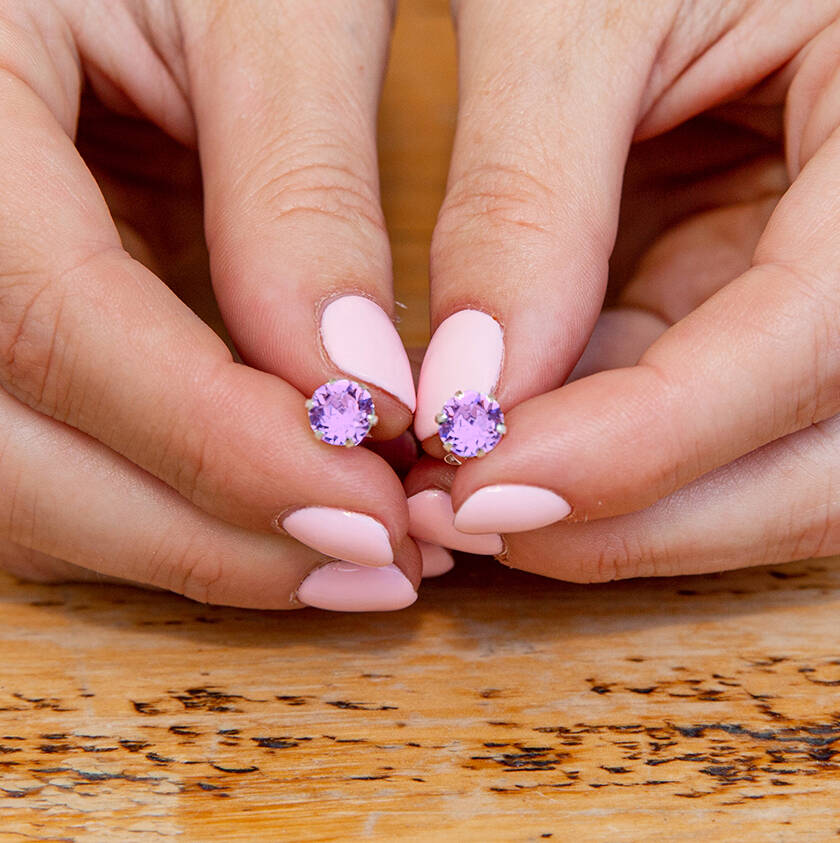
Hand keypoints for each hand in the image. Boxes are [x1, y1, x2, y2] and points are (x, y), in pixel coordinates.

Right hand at [0, 0, 420, 609]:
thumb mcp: (262, 9)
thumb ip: (306, 193)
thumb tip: (360, 395)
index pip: (50, 324)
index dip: (217, 442)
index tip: (371, 510)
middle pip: (18, 455)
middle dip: (209, 536)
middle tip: (376, 565)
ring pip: (30, 489)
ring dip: (196, 546)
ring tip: (351, 557)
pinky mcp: (7, 339)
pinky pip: (58, 463)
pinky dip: (173, 511)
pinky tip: (282, 512)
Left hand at [408, 0, 839, 578]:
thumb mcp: (582, 8)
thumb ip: (523, 196)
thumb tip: (466, 390)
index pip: (816, 343)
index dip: (647, 442)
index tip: (486, 483)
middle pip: (821, 467)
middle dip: (639, 519)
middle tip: (471, 523)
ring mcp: (825, 295)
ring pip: (767, 475)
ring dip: (619, 513)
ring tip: (471, 501)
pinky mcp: (756, 311)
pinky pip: (698, 428)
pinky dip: (602, 460)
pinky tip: (507, 447)